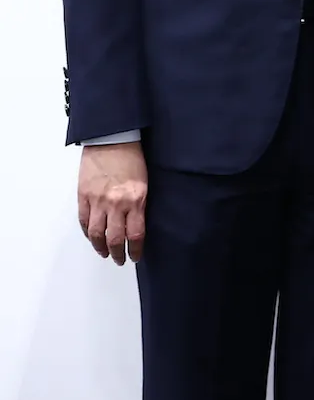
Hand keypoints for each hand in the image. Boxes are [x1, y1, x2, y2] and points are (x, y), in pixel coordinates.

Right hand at [78, 143, 147, 264]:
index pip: (136, 234)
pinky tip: (92, 237)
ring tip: (105, 253)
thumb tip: (137, 224)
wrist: (112, 140)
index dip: (135, 250)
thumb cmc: (132, 158)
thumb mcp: (145, 183)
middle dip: (118, 253)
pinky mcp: (83, 196)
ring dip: (100, 247)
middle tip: (120, 259)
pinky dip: (88, 233)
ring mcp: (98, 201)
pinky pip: (84, 221)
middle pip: (115, 238)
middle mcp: (117, 203)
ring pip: (97, 234)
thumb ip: (140, 204)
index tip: (136, 257)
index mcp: (136, 199)